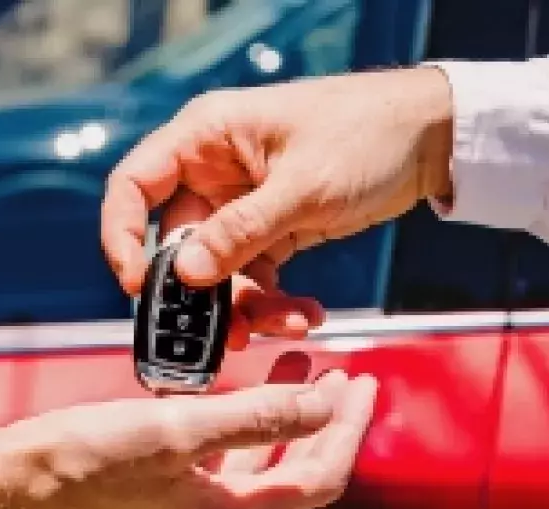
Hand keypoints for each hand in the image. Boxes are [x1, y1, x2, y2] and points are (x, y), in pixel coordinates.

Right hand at [7, 370, 376, 508]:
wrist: (18, 479)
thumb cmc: (86, 460)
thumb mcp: (178, 431)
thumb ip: (257, 418)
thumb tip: (321, 406)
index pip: (319, 476)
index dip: (348, 430)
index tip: (364, 386)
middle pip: (297, 468)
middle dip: (325, 420)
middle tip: (343, 377)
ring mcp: (195, 502)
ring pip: (263, 456)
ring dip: (286, 413)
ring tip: (301, 367)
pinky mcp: (172, 484)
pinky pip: (228, 451)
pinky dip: (246, 417)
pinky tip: (244, 386)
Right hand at [102, 66, 452, 305]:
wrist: (426, 139)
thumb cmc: (365, 135)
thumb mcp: (302, 185)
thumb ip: (241, 231)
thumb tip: (186, 274)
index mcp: (206, 139)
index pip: (134, 186)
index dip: (122, 236)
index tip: (138, 287)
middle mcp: (215, 173)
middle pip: (181, 245)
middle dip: (204, 295)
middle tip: (228, 334)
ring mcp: (242, 206)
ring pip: (222, 271)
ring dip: (248, 306)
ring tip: (287, 325)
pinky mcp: (272, 230)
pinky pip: (257, 275)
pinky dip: (276, 301)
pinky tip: (306, 314)